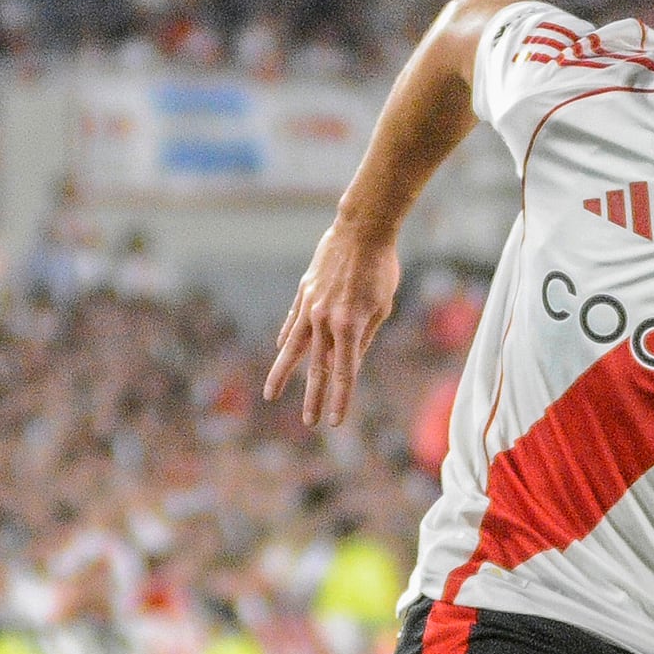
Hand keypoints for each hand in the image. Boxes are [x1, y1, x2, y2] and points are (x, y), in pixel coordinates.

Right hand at [263, 216, 402, 427]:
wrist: (361, 231)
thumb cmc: (381, 269)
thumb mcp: (382, 307)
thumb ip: (364, 336)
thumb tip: (348, 362)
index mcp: (350, 326)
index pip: (343, 373)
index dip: (339, 399)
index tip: (334, 422)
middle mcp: (325, 320)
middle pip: (317, 367)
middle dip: (313, 397)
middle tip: (309, 422)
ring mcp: (310, 306)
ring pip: (293, 348)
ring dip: (282, 374)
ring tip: (271, 394)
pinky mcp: (303, 293)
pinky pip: (292, 322)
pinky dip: (287, 338)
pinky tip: (282, 350)